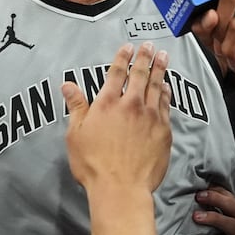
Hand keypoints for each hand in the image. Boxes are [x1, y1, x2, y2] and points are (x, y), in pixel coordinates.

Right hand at [63, 43, 171, 192]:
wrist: (121, 188)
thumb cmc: (93, 164)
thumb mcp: (76, 134)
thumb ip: (76, 106)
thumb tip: (67, 85)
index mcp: (108, 103)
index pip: (117, 72)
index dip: (123, 57)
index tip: (128, 47)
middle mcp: (132, 105)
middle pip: (141, 74)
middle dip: (146, 57)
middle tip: (151, 46)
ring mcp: (151, 117)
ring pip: (157, 86)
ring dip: (161, 69)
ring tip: (164, 57)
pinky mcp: (164, 131)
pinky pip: (167, 105)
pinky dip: (167, 93)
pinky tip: (167, 87)